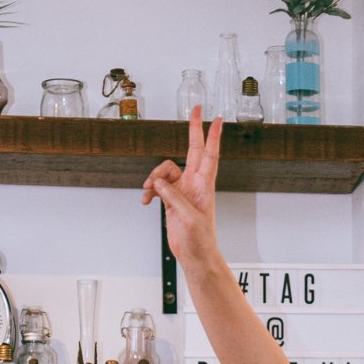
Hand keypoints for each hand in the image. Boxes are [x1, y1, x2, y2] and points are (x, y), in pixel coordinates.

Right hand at [141, 109, 224, 277]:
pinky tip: (147, 201)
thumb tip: (159, 183)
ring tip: (149, 194)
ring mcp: (183, 190)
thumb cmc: (199, 239)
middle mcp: (194, 183)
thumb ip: (173, 197)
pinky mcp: (172, 199)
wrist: (194, 254)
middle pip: (192, 149)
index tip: (216, 118)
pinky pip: (157, 186)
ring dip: (153, 180)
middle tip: (195, 109)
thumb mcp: (188, 217)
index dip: (212, 136)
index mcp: (204, 185)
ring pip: (164, 171)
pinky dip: (150, 191)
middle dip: (193, 129)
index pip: (209, 154)